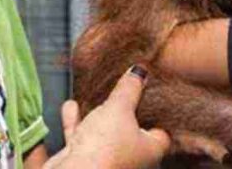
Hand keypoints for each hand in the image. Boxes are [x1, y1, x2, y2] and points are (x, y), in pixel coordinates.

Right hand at [45, 66, 170, 168]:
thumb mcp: (120, 107)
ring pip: (105, 135)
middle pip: (131, 131)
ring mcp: (108, 162)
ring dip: (97, 115)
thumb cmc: (106, 146)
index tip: (149, 94)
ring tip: (94, 96)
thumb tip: (140, 71)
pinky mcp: (85, 162)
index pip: (161, 132)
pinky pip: (82, 139)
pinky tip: (71, 106)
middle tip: (122, 90)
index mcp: (150, 150)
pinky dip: (76, 123)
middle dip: (123, 112)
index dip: (156, 114)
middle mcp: (132, 160)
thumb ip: (130, 89)